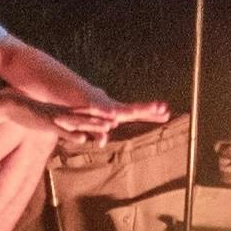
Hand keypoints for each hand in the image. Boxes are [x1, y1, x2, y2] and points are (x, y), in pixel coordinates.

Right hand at [51, 98, 168, 140]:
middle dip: (146, 109)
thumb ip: (96, 132)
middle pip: (131, 109)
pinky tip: (113, 115)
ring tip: (144, 114)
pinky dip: (106, 111)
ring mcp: (101, 104)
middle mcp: (110, 106)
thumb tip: (102, 142)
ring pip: (117, 108)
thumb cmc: (77, 108)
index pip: (135, 113)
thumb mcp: (86, 122)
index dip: (150, 114)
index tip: (167, 113)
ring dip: (129, 111)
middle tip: (163, 108)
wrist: (63, 88)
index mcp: (113, 110)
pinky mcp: (89, 103)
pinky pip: (99, 108)